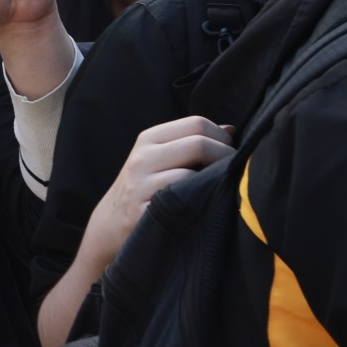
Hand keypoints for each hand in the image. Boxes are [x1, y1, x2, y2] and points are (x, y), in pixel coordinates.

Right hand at [86, 116, 235, 267]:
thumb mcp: (160, 156)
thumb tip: (230, 129)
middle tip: (235, 172)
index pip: (197, 123)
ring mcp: (140, 186)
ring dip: (214, 183)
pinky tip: (203, 206)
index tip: (231, 153)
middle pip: (198, 144)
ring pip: (193, 174)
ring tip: (219, 190)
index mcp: (149, 139)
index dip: (222, 137)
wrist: (111, 223)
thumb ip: (191, 141)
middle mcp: (142, 158)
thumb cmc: (146, 186)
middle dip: (226, 156)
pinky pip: (183, 202)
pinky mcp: (143, 212)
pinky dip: (200, 203)